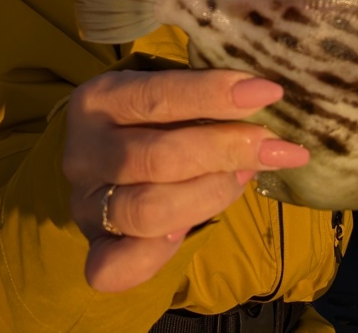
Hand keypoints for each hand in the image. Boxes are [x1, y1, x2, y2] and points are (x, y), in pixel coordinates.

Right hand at [63, 69, 308, 292]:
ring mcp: (84, 203)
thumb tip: (267, 99)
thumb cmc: (156, 116)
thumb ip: (204, 95)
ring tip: (244, 177)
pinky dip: (159, 254)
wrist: (112, 154)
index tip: (267, 93)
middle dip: (226, 151)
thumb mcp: (169, 90)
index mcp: (100, 98)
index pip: (158, 96)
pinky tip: (189, 231)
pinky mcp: (93, 247)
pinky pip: (115, 268)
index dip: (214, 95)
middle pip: (158, 158)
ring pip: (147, 212)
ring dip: (210, 195)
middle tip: (273, 146)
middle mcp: (84, 151)